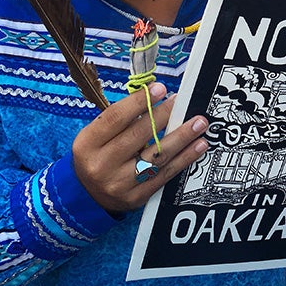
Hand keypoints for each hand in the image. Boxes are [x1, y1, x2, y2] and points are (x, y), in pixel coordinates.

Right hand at [72, 82, 208, 212]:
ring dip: (182, 137)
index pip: (116, 118)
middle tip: (182, 103)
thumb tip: (156, 97)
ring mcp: (119, 183)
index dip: (139, 102)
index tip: (160, 88)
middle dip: (164, 116)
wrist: (87, 196)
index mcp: (88, 144)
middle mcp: (101, 164)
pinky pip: (165, 174)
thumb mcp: (97, 136)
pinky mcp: (136, 197)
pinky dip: (185, 158)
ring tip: (199, 124)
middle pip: (138, 135)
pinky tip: (198, 146)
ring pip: (157, 156)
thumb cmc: (97, 156)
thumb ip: (123, 119)